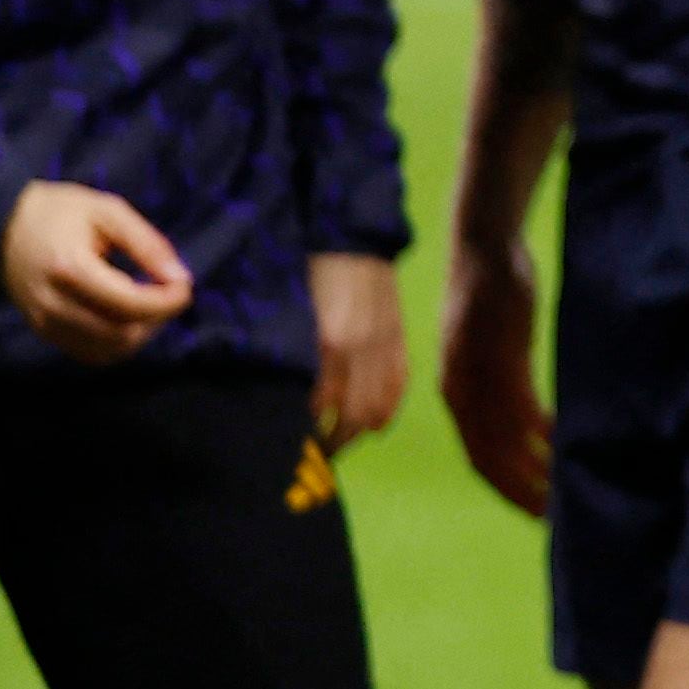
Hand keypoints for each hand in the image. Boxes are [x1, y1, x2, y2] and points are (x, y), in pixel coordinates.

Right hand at [0, 180, 193, 363]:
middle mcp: (53, 303)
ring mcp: (44, 323)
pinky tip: (128, 316)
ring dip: (140, 334)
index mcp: (69, 268)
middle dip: (157, 319)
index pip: (129, 304)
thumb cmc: (62, 211)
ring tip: (151, 303)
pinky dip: (117, 343)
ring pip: (107, 351)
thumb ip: (148, 244)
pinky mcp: (43, 332)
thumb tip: (181, 278)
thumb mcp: (109, 211)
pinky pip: (89, 353)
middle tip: (171, 293)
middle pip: (120, 335)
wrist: (5, 225)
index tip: (185, 285)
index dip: (167, 302)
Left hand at [307, 252, 404, 444]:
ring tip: (337, 440)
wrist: (352, 235)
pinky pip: (397, 389)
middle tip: (312, 452)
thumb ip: (293, 356)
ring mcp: (385, 345)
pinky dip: (384, 411)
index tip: (290, 442)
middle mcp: (360, 349)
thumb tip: (288, 399)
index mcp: (328, 341)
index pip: (318, 407)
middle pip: (351, 419)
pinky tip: (368, 420)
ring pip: (378, 411)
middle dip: (331, 443)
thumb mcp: (293, 314)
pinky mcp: (399, 340)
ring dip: (357, 433)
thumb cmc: (310, 272)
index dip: (304, 430)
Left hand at [439, 238, 552, 515]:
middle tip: (551, 514)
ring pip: (503, 438)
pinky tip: (558, 437)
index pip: (479, 458)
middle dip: (519, 490)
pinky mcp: (499, 351)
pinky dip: (538, 428)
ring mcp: (478, 372)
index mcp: (457, 394)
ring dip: (532, 467)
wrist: (482, 244)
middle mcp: (460, 391)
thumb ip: (500, 384)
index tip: (535, 510)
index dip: (506, 489)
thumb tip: (524, 425)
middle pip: (488, 458)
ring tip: (561, 486)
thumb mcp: (487, 348)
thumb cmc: (489, 297)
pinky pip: (518, 403)